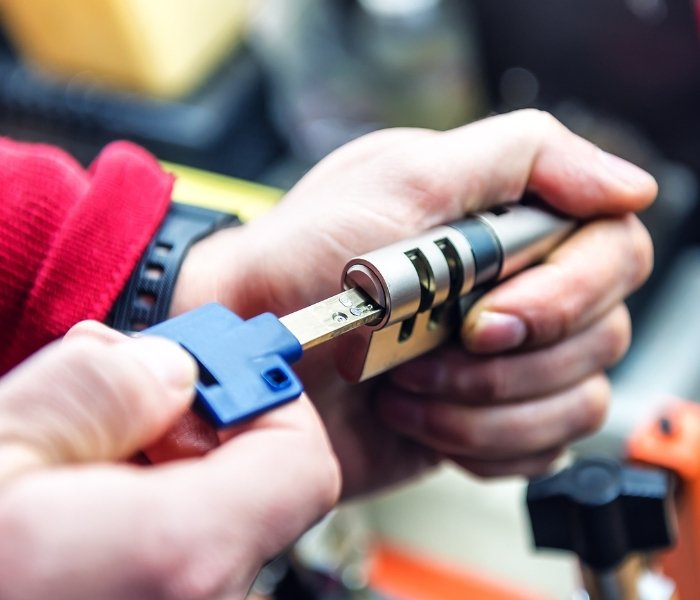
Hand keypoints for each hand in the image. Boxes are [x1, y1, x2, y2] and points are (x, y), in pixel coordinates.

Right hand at [0, 322, 338, 599]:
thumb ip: (94, 392)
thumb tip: (169, 367)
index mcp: (178, 558)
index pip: (302, 463)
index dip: (263, 402)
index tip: (210, 374)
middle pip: (254, 492)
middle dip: (192, 436)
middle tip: (112, 415)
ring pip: (211, 530)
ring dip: (157, 482)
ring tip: (69, 475)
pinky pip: (178, 572)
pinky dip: (142, 531)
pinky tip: (69, 524)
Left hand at [173, 109, 655, 495]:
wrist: (251, 353)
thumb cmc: (299, 262)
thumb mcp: (401, 177)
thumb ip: (521, 158)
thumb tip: (628, 187)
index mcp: (506, 227)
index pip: (612, 253)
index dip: (569, 294)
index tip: (489, 318)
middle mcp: (513, 290)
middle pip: (603, 335)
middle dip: (508, 363)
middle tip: (429, 349)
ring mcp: (501, 363)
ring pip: (575, 402)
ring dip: (482, 407)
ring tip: (404, 384)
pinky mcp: (482, 422)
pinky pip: (537, 450)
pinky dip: (476, 443)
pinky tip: (417, 418)